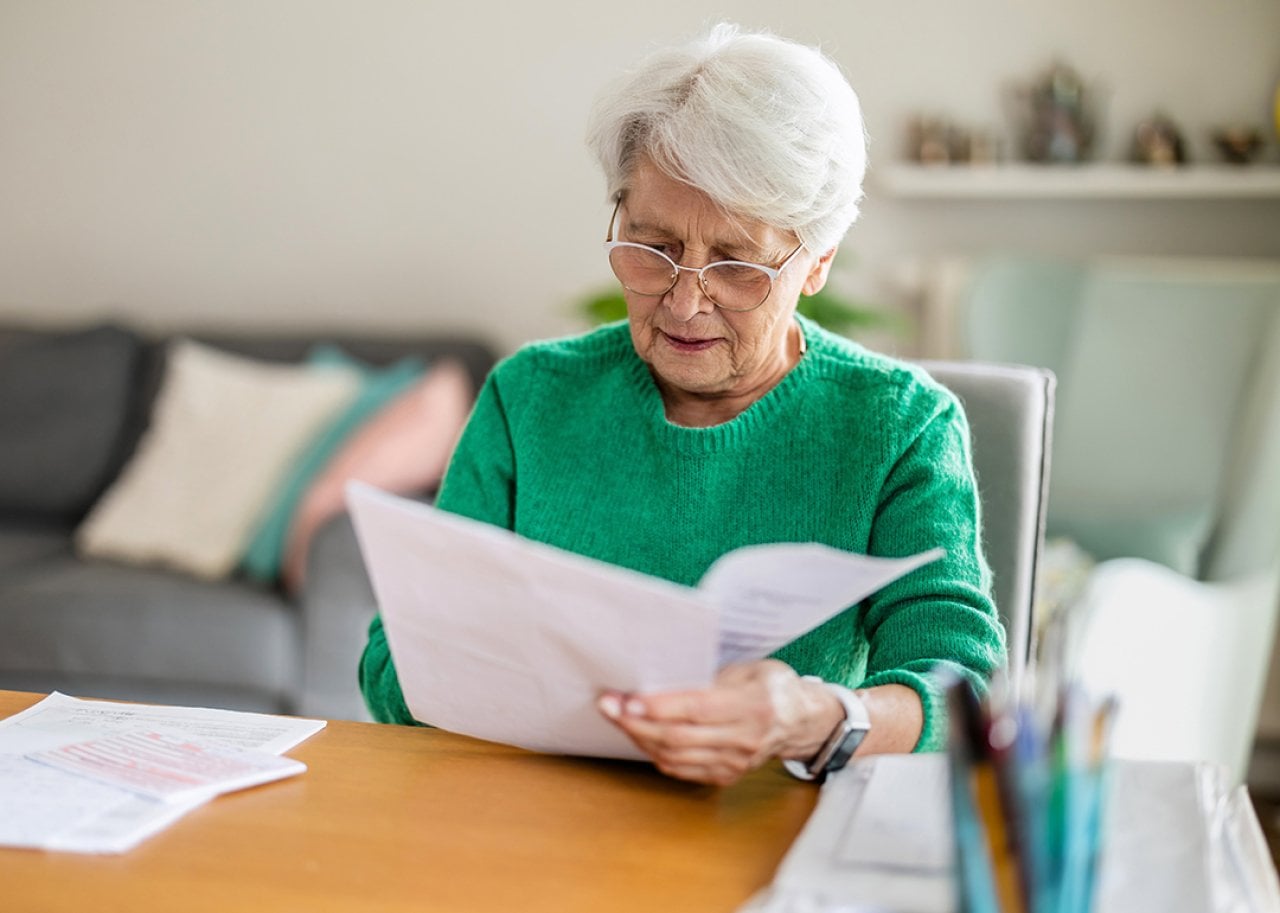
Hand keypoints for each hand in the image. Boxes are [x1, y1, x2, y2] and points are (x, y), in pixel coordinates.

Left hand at [597, 659, 840, 785]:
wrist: (802, 723)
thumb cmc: (773, 687)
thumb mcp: (751, 669)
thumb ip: (713, 676)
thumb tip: (665, 677)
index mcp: (753, 706)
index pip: (698, 709)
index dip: (660, 706)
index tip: (628, 698)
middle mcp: (744, 739)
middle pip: (679, 737)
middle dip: (637, 722)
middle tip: (609, 706)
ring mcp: (734, 763)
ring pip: (675, 756)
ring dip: (640, 738)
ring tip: (618, 718)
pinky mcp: (726, 776)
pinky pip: (681, 769)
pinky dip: (655, 753)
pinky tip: (641, 736)